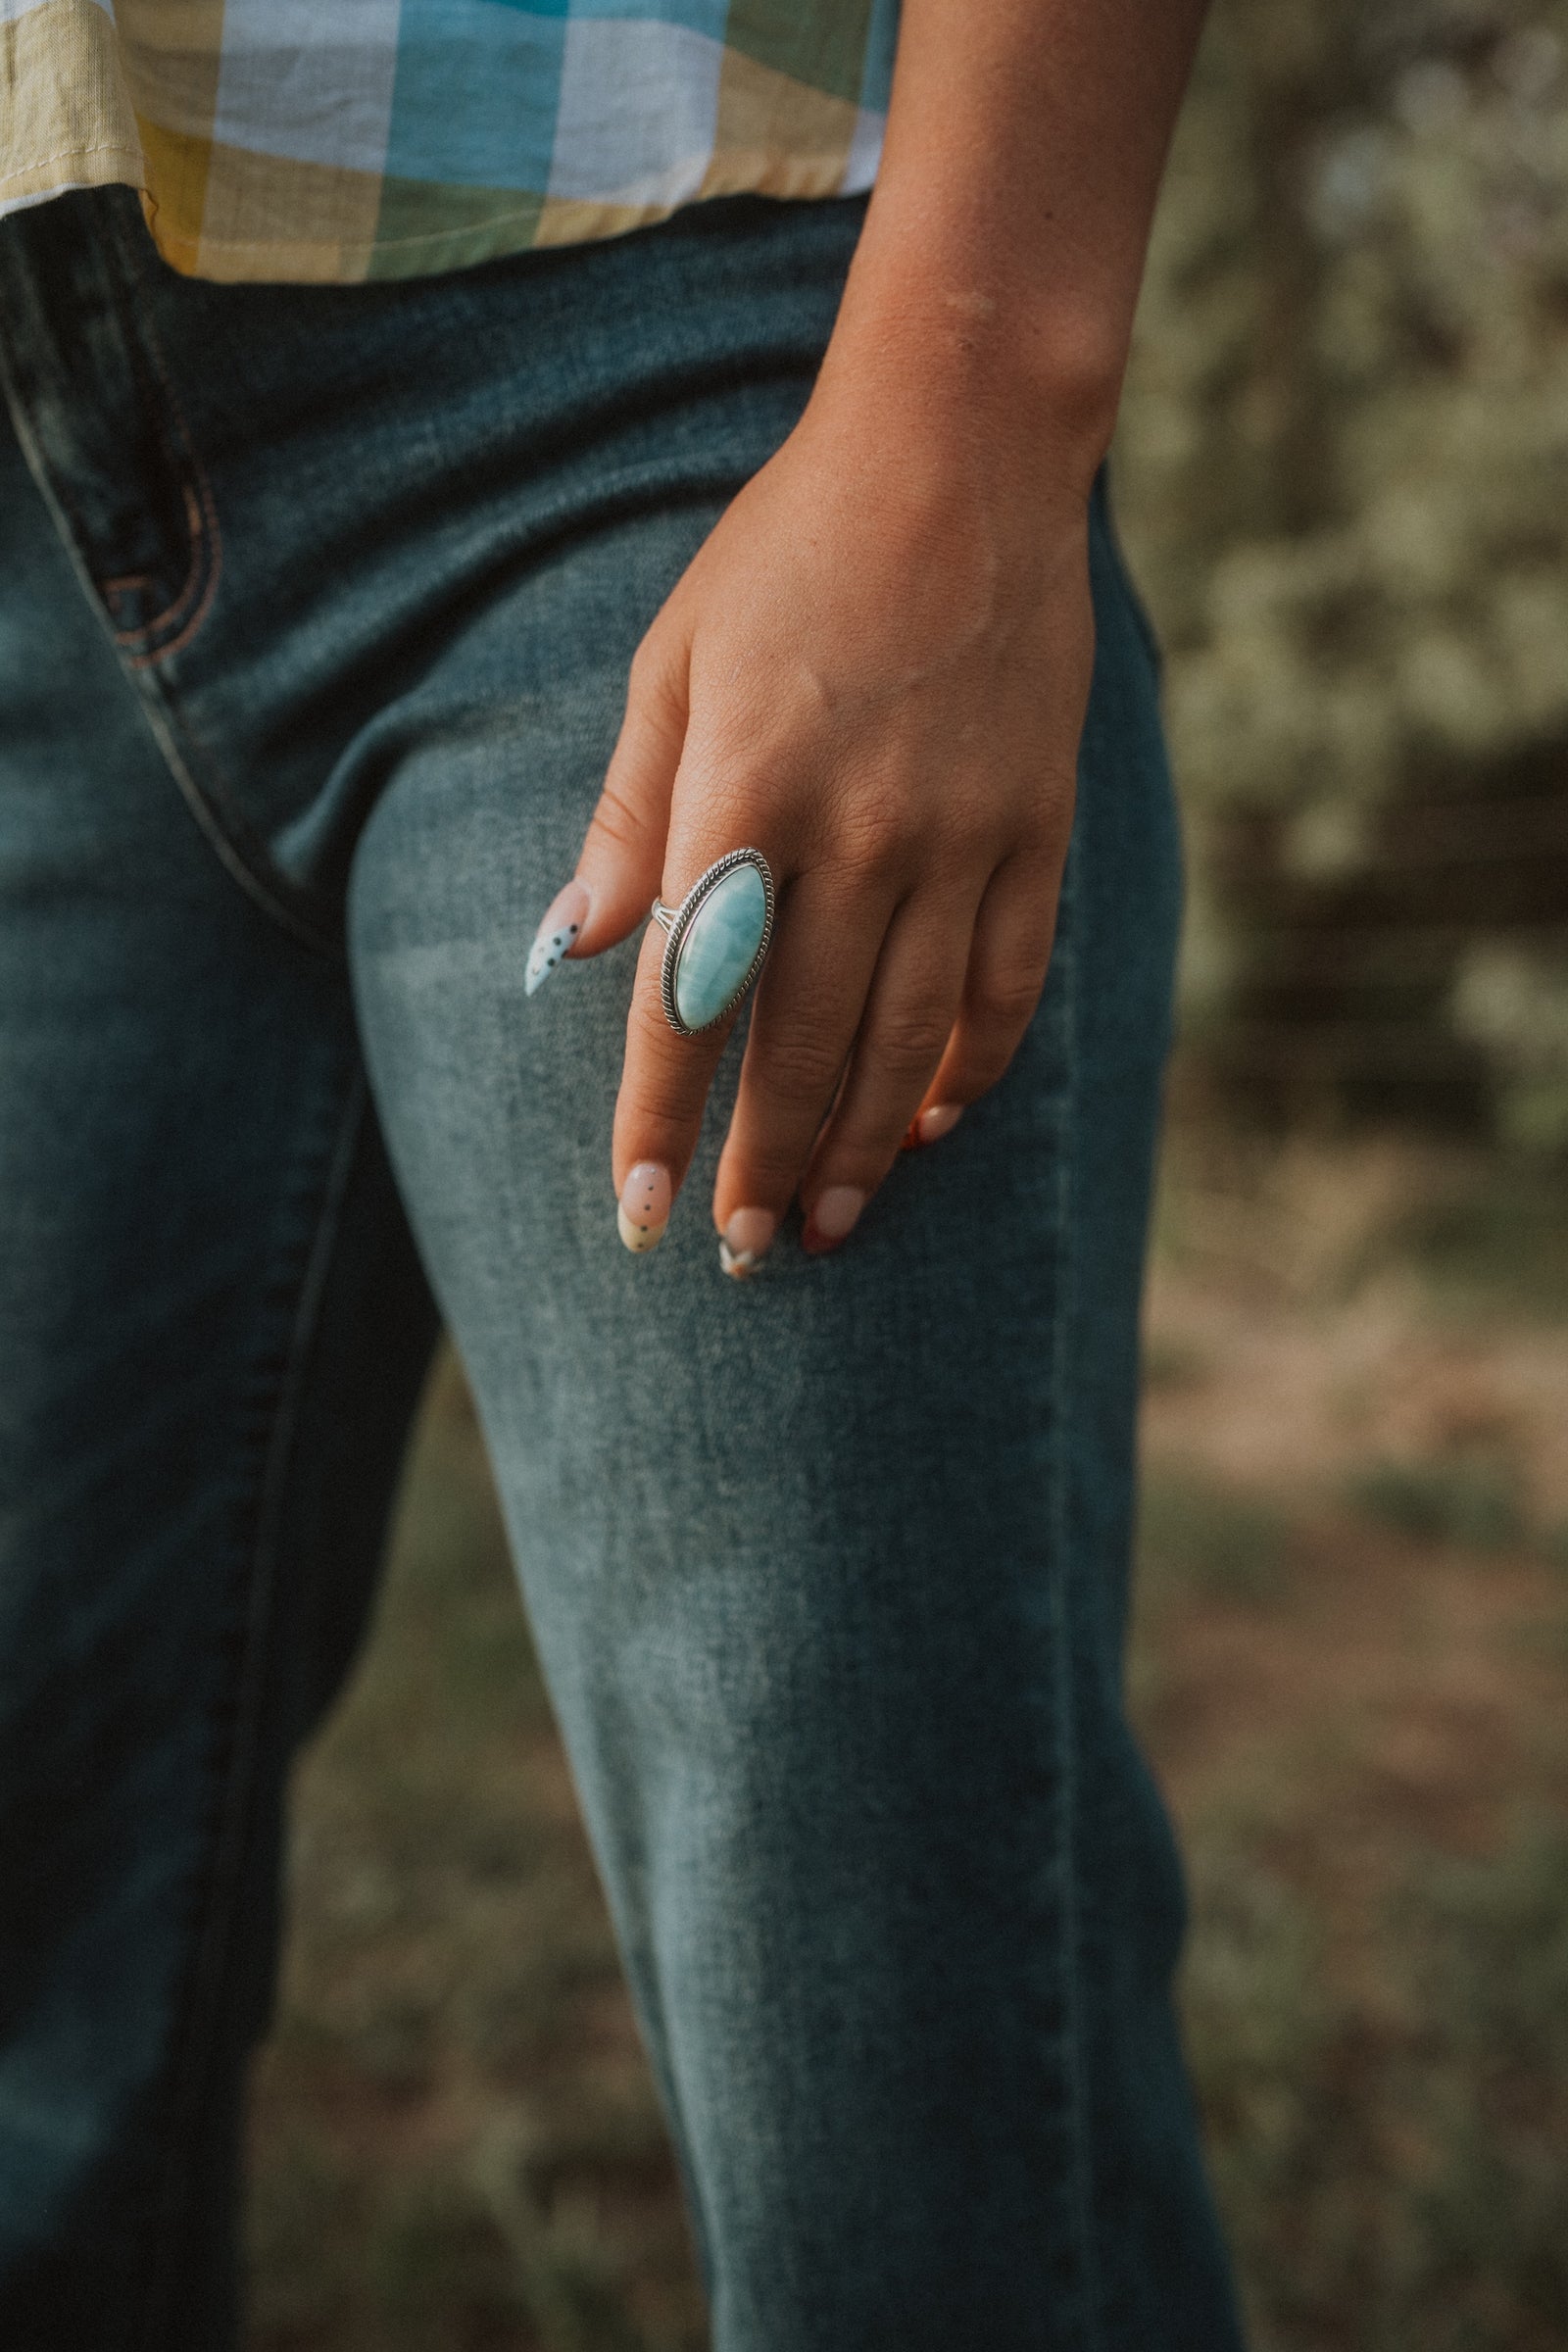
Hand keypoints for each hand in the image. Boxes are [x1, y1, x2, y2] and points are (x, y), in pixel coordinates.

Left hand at [524, 365, 1096, 1272]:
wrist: (963, 452)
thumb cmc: (787, 553)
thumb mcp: (673, 663)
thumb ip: (630, 817)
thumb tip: (574, 954)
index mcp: (745, 789)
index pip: (689, 998)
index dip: (661, 1121)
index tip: (640, 1216)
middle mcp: (858, 832)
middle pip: (802, 1044)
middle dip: (763, 1163)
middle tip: (742, 1251)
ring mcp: (962, 836)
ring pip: (910, 1039)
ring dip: (861, 1146)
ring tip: (825, 1224)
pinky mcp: (1038, 829)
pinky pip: (1007, 983)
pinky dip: (969, 1069)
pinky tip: (929, 1123)